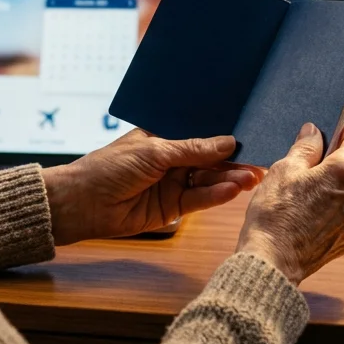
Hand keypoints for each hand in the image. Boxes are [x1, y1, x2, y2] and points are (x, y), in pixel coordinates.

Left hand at [42, 129, 261, 244]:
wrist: (83, 204)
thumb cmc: (110, 167)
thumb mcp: (154, 151)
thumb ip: (193, 149)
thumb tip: (228, 142)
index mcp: (165, 137)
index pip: (201, 135)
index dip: (224, 137)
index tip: (251, 136)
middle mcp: (172, 160)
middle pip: (209, 160)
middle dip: (233, 161)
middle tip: (260, 160)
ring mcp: (173, 184)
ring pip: (208, 180)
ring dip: (229, 179)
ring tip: (251, 176)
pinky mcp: (173, 208)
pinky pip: (199, 200)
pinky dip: (216, 195)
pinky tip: (232, 189)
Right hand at [234, 122, 343, 285]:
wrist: (273, 262)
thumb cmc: (275, 213)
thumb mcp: (284, 169)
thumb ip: (305, 146)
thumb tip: (315, 132)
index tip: (327, 136)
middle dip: (332, 163)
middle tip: (303, 170)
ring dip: (331, 188)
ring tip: (300, 198)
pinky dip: (330, 210)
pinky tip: (305, 217)